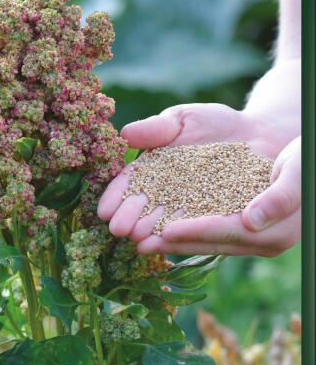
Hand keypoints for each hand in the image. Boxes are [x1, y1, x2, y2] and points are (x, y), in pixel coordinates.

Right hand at [97, 103, 299, 256]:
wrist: (259, 135)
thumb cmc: (216, 123)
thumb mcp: (184, 120)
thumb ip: (156, 129)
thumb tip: (125, 134)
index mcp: (153, 169)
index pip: (130, 184)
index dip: (116, 197)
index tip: (104, 210)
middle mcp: (167, 192)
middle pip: (144, 207)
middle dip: (130, 219)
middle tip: (118, 229)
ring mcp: (189, 207)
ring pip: (167, 221)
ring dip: (151, 233)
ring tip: (139, 241)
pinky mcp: (213, 217)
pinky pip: (197, 227)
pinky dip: (181, 236)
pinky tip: (167, 244)